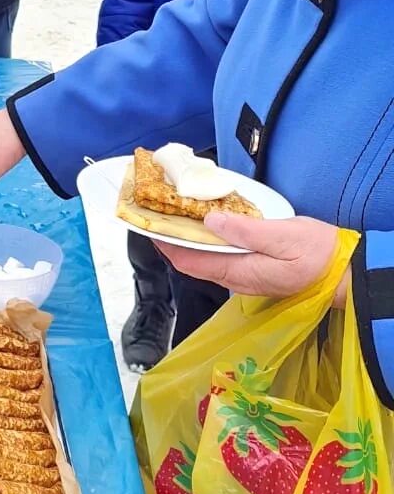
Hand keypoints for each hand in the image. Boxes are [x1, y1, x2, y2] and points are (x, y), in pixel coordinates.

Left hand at [155, 214, 347, 303]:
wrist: (343, 271)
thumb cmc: (317, 254)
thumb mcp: (283, 237)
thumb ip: (246, 231)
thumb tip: (211, 222)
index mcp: (239, 272)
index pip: (191, 261)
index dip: (168, 245)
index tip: (150, 227)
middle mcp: (235, 278)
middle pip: (194, 260)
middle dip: (174, 240)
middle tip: (159, 215)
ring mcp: (243, 275)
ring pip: (206, 259)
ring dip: (190, 240)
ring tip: (178, 216)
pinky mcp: (253, 269)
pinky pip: (221, 256)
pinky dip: (208, 240)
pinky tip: (207, 224)